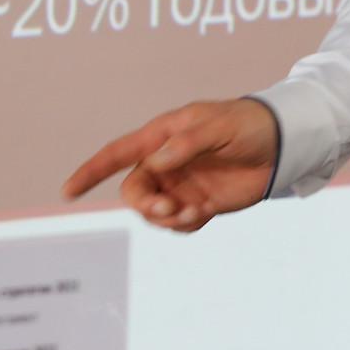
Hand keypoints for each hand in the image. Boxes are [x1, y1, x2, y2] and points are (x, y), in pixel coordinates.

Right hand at [61, 98, 278, 232]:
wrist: (282, 144)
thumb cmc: (249, 124)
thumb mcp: (219, 127)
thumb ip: (187, 144)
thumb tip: (156, 163)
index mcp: (164, 136)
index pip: (119, 153)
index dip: (91, 171)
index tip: (67, 192)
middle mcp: (166, 162)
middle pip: (133, 191)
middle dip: (144, 204)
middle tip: (169, 207)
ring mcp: (181, 184)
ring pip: (153, 212)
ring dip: (166, 217)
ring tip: (194, 210)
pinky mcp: (198, 202)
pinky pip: (177, 223)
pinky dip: (184, 224)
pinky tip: (204, 212)